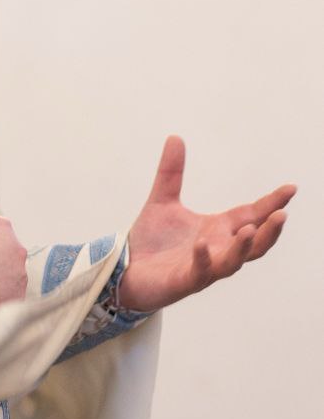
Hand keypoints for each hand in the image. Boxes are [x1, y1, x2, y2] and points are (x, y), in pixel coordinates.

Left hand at [118, 135, 295, 312]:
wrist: (127, 272)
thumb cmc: (152, 242)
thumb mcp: (162, 201)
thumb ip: (171, 172)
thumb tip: (175, 137)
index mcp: (218, 229)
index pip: (252, 215)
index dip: (272, 203)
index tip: (291, 188)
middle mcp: (218, 249)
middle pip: (254, 243)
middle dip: (270, 230)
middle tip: (282, 214)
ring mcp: (204, 268)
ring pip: (233, 262)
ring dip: (243, 247)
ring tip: (250, 230)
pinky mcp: (184, 281)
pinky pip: (200, 273)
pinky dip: (203, 259)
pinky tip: (201, 245)